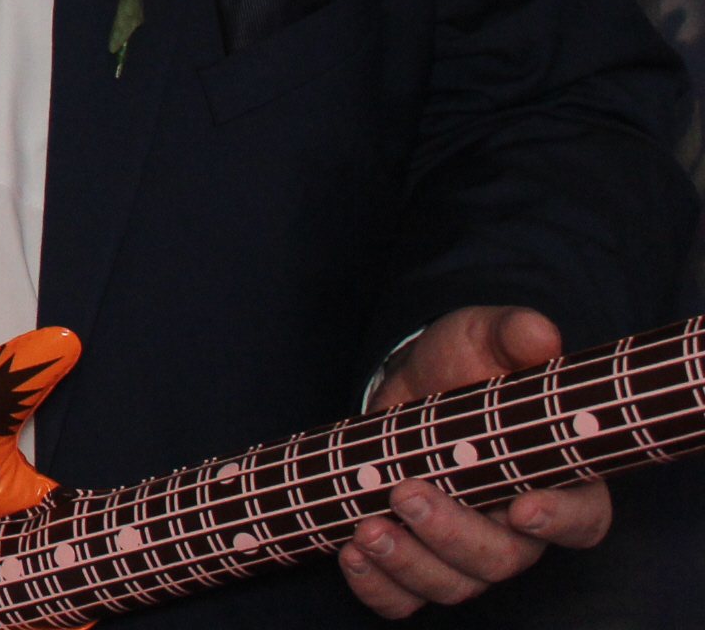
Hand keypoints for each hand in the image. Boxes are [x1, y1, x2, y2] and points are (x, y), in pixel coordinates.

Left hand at [339, 306, 608, 616]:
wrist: (411, 380)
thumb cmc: (463, 363)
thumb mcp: (484, 336)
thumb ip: (513, 335)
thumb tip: (539, 334)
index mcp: (555, 478)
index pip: (582, 518)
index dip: (560, 521)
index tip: (522, 508)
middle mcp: (518, 526)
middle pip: (505, 559)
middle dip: (455, 535)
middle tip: (406, 493)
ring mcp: (468, 548)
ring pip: (456, 584)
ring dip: (410, 564)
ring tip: (367, 528)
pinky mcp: (419, 556)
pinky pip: (406, 598)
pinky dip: (379, 588)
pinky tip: (350, 554)